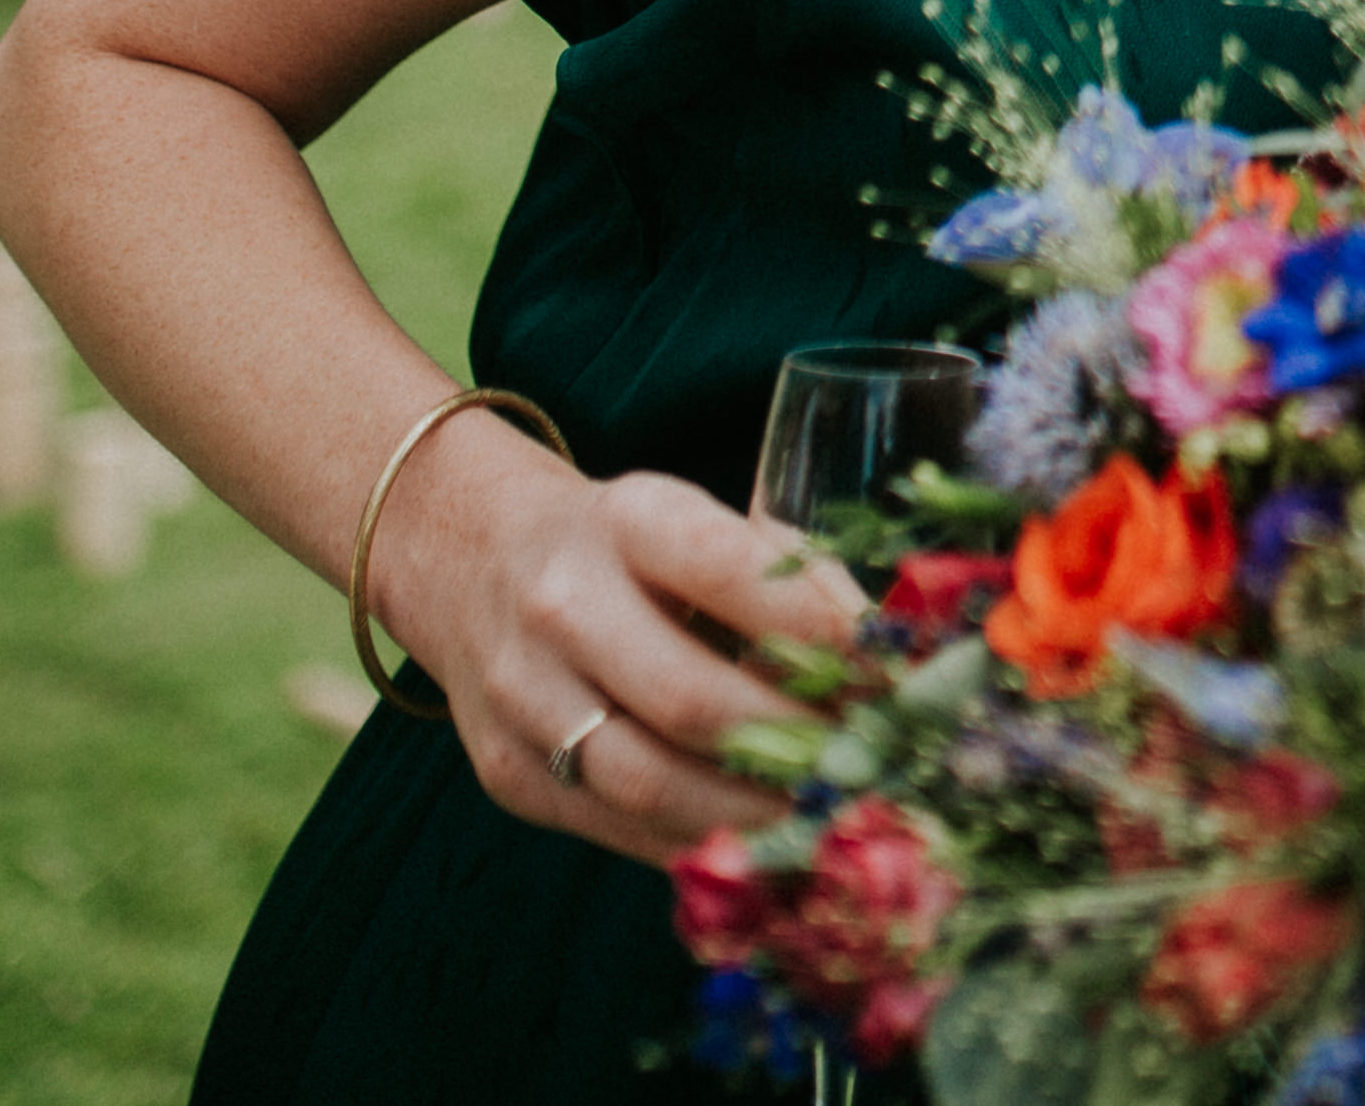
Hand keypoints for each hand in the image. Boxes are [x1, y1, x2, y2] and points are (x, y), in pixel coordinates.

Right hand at [374, 422, 863, 867]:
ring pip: (651, 784)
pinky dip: (701, 845)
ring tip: (832, 822)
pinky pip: (619, 829)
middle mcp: (562, 604)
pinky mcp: (509, 774)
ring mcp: (524, 697)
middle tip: (874, 770)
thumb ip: (785, 581)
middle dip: (798, 747)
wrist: (475, 563)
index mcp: (628, 519)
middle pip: (693, 700)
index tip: (889, 672)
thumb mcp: (698, 524)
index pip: (728, 569)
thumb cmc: (629, 548)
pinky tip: (763, 845)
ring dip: (756, 816)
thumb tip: (887, 667)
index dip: (818, 628)